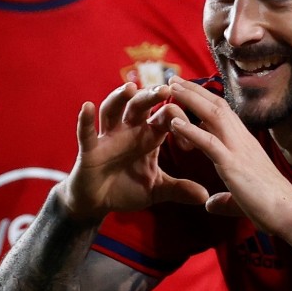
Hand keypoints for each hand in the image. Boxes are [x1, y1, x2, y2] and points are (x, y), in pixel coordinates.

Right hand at [59, 82, 209, 220]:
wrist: (97, 202)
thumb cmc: (125, 188)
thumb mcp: (156, 189)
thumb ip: (178, 189)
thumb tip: (205, 196)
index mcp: (148, 136)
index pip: (165, 117)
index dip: (178, 121)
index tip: (189, 143)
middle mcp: (128, 131)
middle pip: (139, 105)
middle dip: (150, 96)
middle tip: (165, 89)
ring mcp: (107, 137)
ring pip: (112, 110)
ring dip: (119, 98)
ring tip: (130, 88)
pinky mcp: (90, 150)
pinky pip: (87, 133)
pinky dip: (86, 120)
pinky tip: (87, 107)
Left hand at [158, 81, 291, 235]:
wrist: (290, 215)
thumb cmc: (270, 207)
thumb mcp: (241, 200)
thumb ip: (224, 200)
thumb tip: (210, 204)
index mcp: (244, 145)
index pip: (223, 114)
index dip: (205, 99)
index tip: (187, 90)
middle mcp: (242, 141)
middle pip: (216, 107)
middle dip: (194, 90)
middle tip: (173, 77)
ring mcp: (238, 151)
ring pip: (212, 116)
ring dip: (190, 100)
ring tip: (170, 87)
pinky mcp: (233, 165)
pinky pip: (209, 143)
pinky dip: (190, 131)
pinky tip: (174, 122)